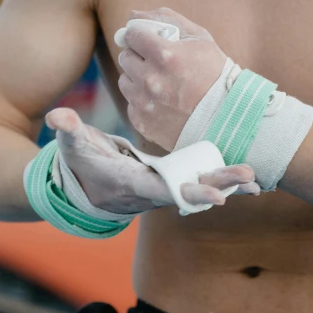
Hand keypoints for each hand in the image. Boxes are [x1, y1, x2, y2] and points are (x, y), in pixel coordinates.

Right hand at [45, 108, 258, 214]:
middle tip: (247, 179)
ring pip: (200, 186)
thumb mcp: (74, 146)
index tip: (217, 196)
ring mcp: (166, 186)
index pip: (163, 189)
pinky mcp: (173, 179)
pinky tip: (247, 179)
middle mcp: (154, 189)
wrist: (88, 186)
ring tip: (254, 178)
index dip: (189, 191)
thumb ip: (69, 131)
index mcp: (133, 181)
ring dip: (227, 183)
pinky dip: (223, 181)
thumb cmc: (81, 165)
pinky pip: (201, 180)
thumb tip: (58, 116)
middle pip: (191, 190)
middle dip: (218, 185)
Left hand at [117, 8, 227, 150]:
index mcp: (164, 55)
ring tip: (161, 84)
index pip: (132, 35)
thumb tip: (133, 15)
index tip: (146, 40)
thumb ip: (166, 20)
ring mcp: (144, 103)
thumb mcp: (199, 39)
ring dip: (138, 79)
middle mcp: (150, 79)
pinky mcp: (142, 122)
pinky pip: (131, 105)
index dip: (140, 35)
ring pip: (125, 81)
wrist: (227, 118)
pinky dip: (143, 102)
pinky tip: (162, 103)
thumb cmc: (215, 74)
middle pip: (125, 57)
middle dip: (139, 56)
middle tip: (157, 63)